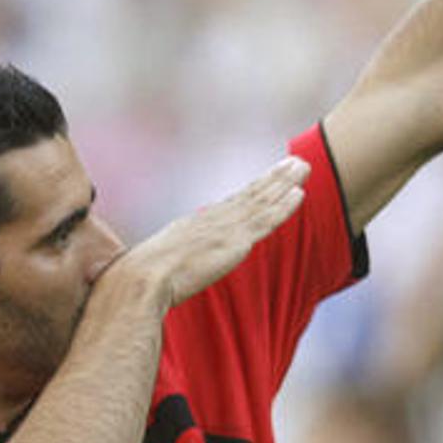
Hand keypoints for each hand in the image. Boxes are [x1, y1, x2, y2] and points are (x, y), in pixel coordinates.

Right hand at [113, 155, 309, 309]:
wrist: (141, 280)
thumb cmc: (139, 279)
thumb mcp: (154, 266)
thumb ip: (164, 264)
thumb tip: (149, 271)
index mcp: (194, 225)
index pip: (231, 204)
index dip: (252, 190)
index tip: (267, 179)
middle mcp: (212, 220)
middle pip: (250, 194)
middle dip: (274, 178)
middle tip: (295, 162)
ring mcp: (224, 229)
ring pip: (262, 202)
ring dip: (284, 184)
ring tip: (303, 167)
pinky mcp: (234, 243)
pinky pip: (266, 220)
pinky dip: (283, 207)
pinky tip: (299, 194)